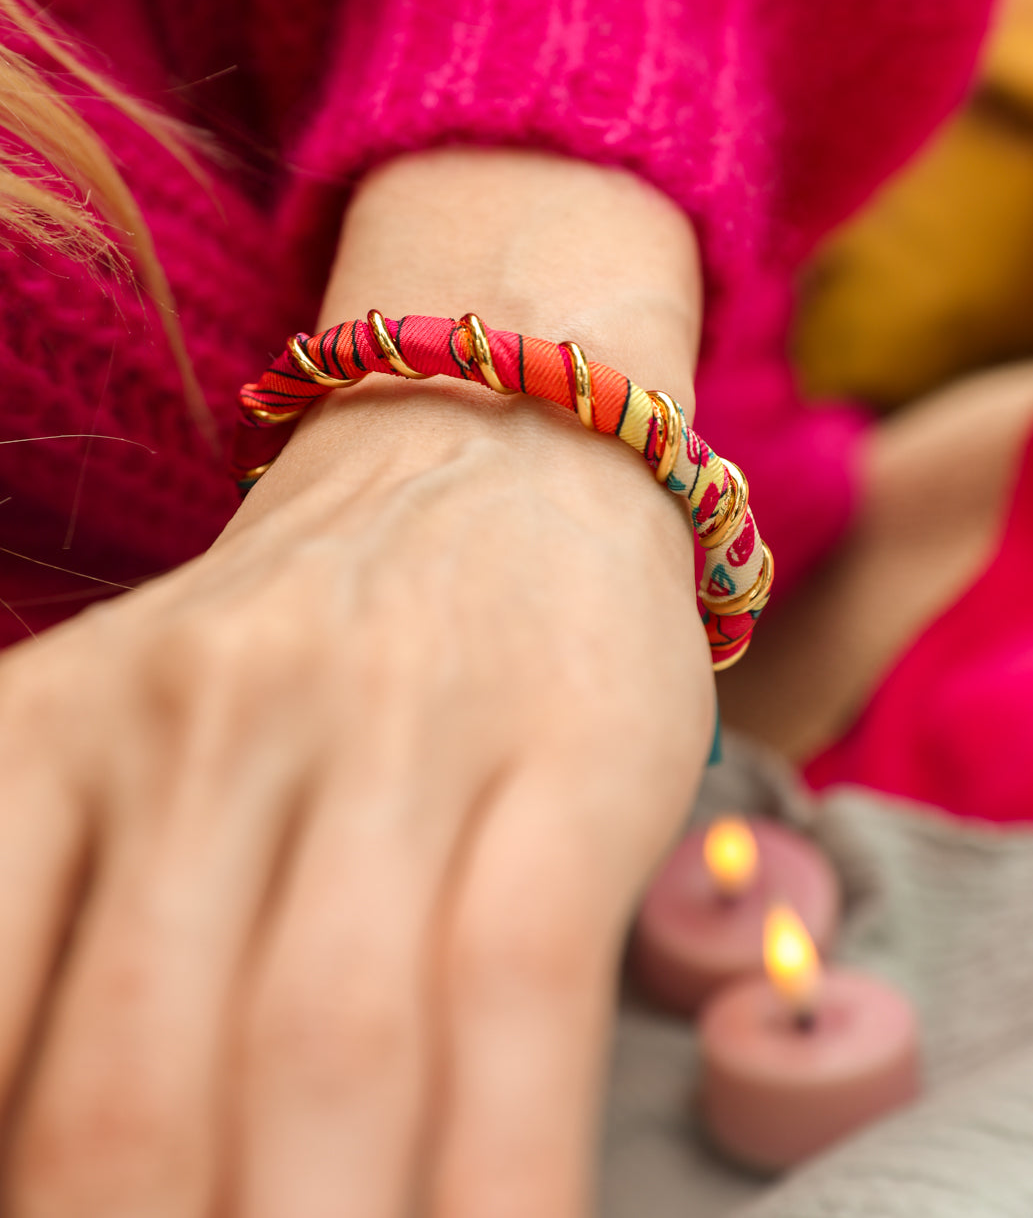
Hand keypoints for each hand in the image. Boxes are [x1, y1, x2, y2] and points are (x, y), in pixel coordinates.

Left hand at [0, 383, 711, 1216]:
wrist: (488, 444)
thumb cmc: (294, 654)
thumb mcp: (118, 746)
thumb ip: (60, 947)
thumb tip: (48, 1163)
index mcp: (52, 728)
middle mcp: (203, 722)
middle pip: (134, 1082)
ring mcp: (394, 724)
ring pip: (327, 1043)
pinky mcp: (564, 747)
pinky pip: (520, 988)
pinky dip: (495, 1180)